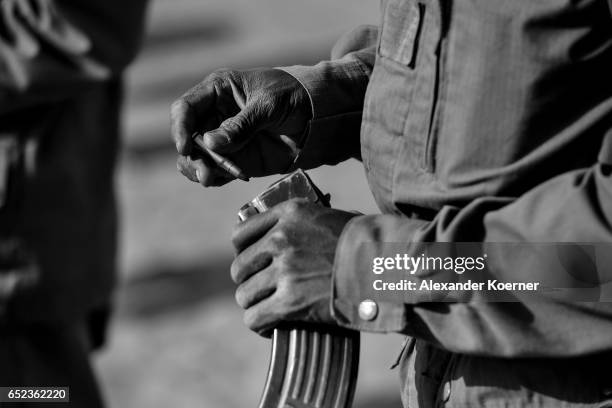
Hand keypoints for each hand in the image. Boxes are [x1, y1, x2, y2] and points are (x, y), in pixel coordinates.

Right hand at [171, 68, 311, 185]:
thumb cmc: (292, 96)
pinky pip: (216, 171)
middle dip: (191, 156)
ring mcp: (223, 138)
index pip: (185, 108)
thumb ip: (241, 125)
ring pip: (197, 157)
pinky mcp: (235, 158)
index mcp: (217, 91)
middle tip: (205, 173)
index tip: (185, 148)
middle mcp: (214, 115)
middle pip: (188, 137)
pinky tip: (226, 178)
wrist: (317, 115)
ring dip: (199, 169)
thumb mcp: (268, 105)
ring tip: (211, 179)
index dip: (180, 128)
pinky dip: (216, 177)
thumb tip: (208, 143)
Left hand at [230, 199, 356, 335]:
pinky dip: (260, 325)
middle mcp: (281, 239)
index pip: (241, 233)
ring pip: (244, 295)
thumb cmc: (364, 243)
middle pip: (240, 267)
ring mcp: (284, 270)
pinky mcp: (290, 301)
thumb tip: (275, 232)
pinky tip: (270, 327)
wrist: (387, 267)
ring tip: (268, 309)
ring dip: (255, 304)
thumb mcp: (328, 217)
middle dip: (249, 281)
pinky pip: (255, 318)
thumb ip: (298, 223)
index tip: (250, 262)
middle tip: (264, 290)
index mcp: (288, 214)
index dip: (242, 251)